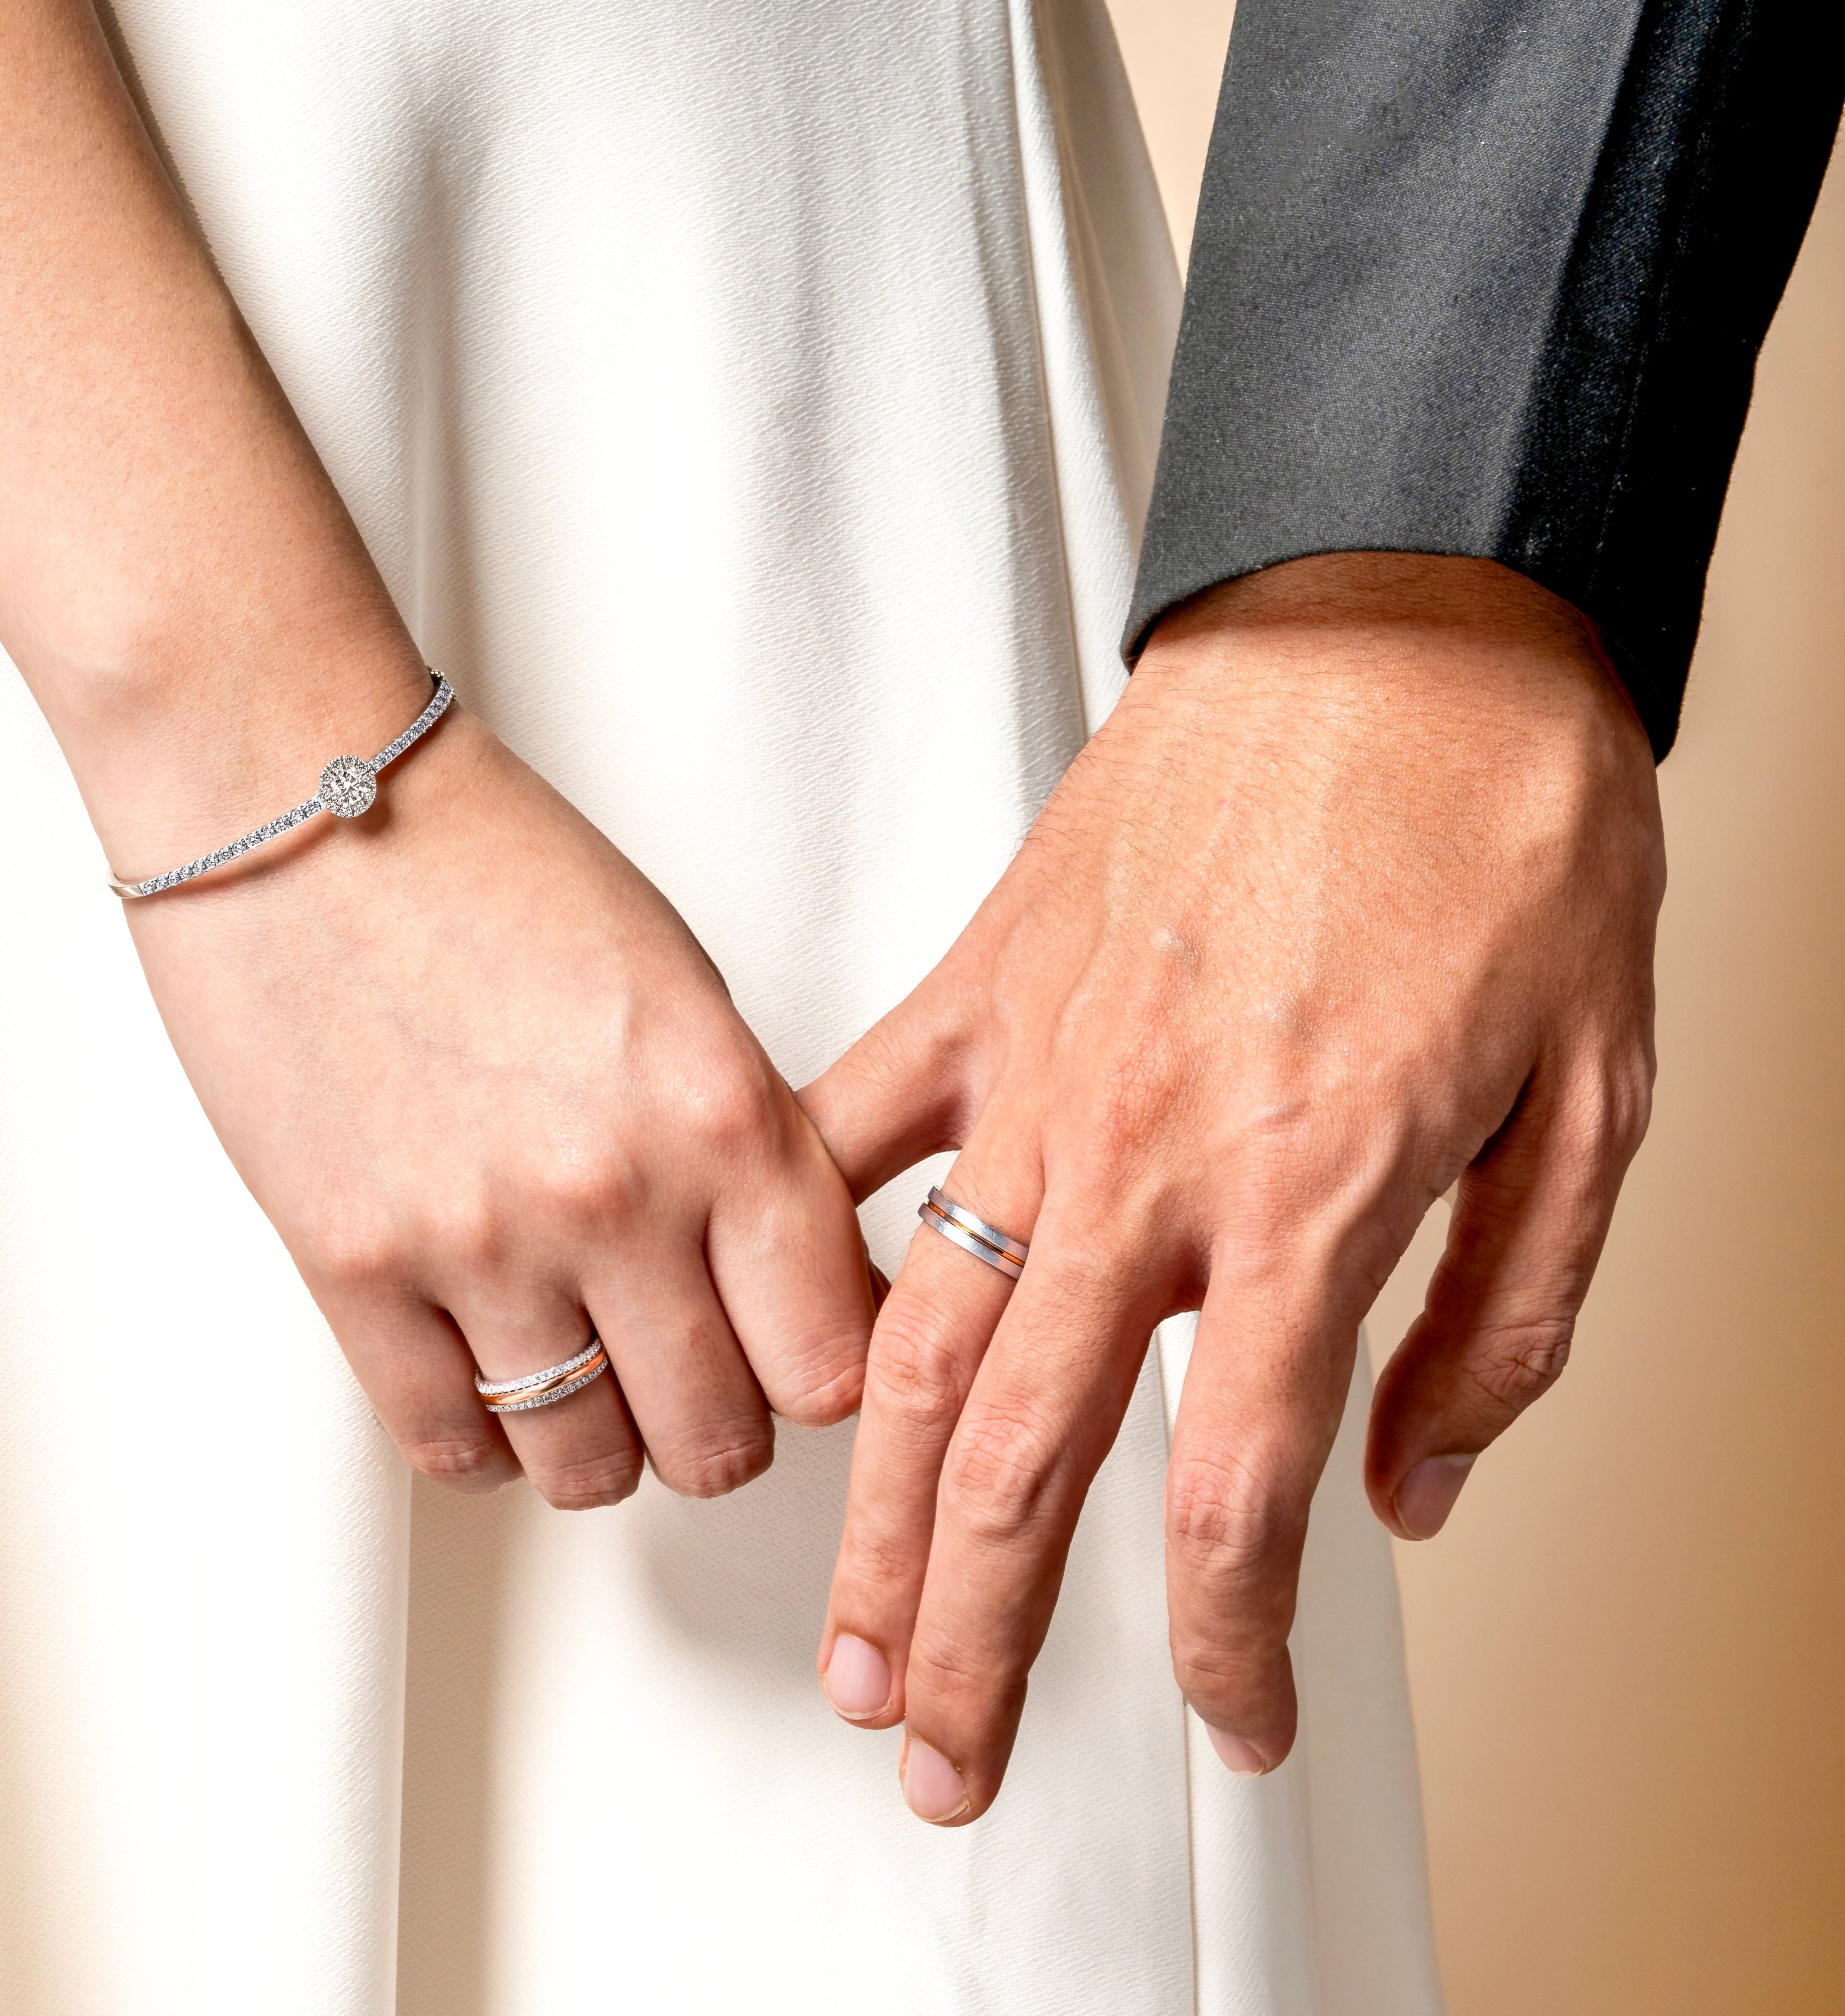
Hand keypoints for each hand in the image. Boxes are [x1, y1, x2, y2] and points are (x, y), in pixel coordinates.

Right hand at [125, 699, 875, 1507]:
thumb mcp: (683, 993)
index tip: (796, 1356)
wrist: (305, 802)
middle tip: (693, 1378)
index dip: (824, 1377)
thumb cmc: (497, 871)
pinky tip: (489, 1380)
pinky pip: (448, 1445)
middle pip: (718, 1438)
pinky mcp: (351, 1266)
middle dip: (717, 1424)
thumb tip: (797, 1280)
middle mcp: (614, 1194)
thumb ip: (747, 1146)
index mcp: (723, 1110)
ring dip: (602, 1444)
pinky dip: (485, 1443)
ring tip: (588, 1382)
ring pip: (587, 1465)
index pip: (833, 1357)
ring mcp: (477, 1242)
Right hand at [800, 554, 1663, 1820]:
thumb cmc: (1501, 824)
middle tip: (935, 1741)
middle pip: (1023, 1454)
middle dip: (973, 1634)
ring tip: (846, 1620)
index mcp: (1313, 1191)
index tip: (1227, 1710)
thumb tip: (1416, 1484)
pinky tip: (773, 1316)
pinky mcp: (982, 981)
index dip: (1221, 1641)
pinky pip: (859, 1125)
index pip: (1231, 1492)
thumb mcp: (1596, 1096)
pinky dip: (806, 1228)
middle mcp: (1149, 1156)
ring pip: (917, 1333)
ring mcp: (1041, 1070)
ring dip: (871, 1504)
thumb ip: (1501, 1318)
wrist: (1398, 626)